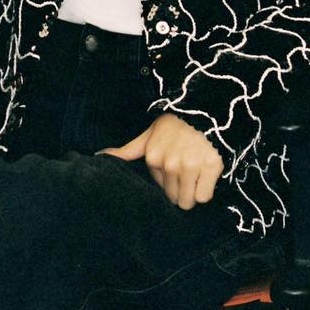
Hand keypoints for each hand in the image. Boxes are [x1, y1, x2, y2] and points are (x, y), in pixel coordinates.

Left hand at [98, 113, 223, 209]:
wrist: (205, 108)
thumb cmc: (176, 124)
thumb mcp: (149, 134)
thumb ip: (128, 150)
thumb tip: (99, 155)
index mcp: (153, 157)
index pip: (161, 190)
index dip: (170, 182)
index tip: (177, 167)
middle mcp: (169, 163)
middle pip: (174, 199)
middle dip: (182, 190)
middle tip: (188, 172)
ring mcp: (190, 165)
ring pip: (188, 201)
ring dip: (194, 192)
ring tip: (197, 173)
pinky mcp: (210, 167)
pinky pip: (205, 196)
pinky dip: (207, 189)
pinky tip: (207, 173)